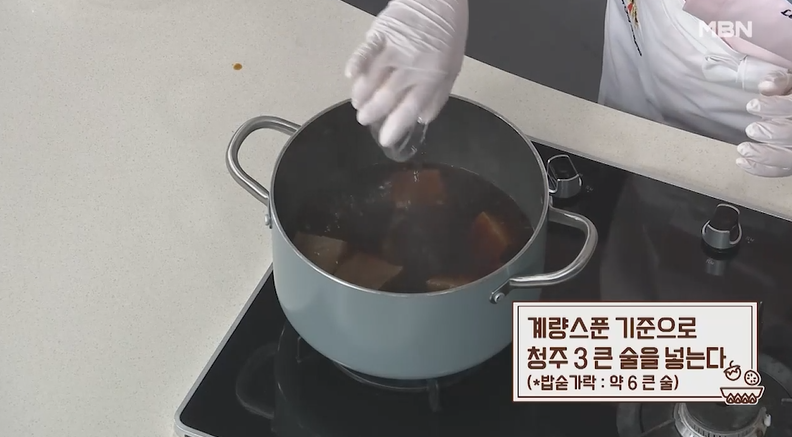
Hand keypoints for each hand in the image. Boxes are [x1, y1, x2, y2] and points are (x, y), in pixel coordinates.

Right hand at [345, 0, 467, 147]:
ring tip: (357, 104)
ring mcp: (395, 49)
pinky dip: (356, 63)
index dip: (396, 126)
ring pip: (373, 76)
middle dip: (373, 112)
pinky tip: (349, 75)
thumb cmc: (448, 35)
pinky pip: (366, 50)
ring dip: (362, 94)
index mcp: (431, 77)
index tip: (385, 139)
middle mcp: (411, 66)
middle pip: (387, 96)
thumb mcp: (452, 68)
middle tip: (364, 119)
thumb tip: (422, 119)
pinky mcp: (382, 33)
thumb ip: (438, 95)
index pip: (409, 108)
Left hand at [736, 70, 791, 176]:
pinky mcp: (791, 163)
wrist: (791, 115)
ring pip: (790, 159)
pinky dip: (761, 169)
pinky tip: (742, 162)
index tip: (752, 106)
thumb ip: (782, 82)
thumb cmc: (791, 97)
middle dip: (773, 134)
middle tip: (751, 129)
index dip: (776, 107)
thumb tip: (766, 86)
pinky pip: (781, 171)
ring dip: (765, 156)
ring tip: (742, 149)